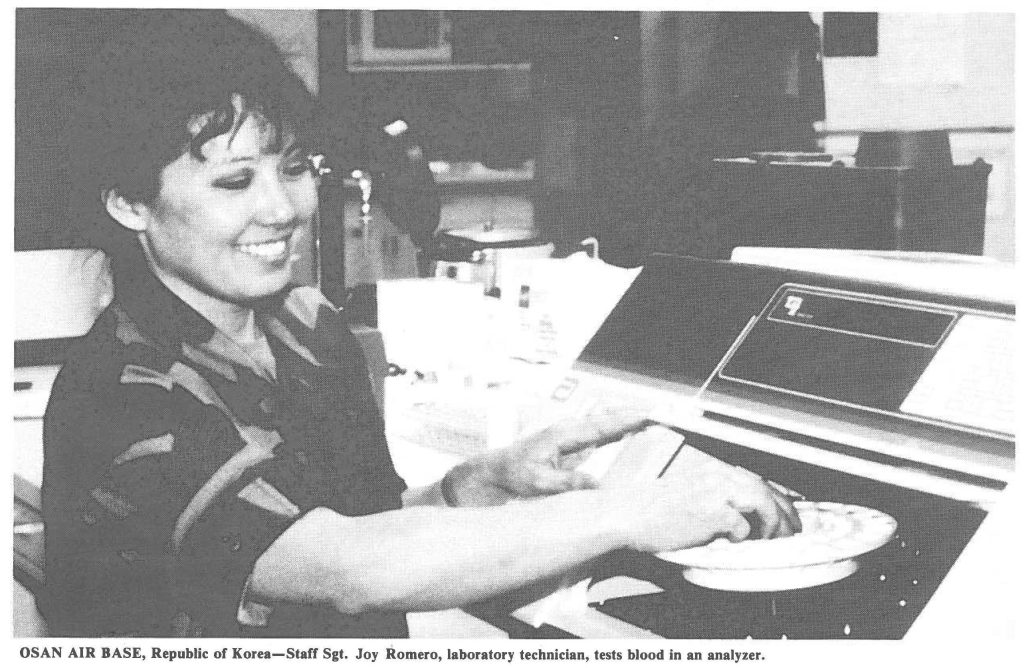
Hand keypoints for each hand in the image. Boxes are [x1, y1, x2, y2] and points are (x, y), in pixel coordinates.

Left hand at [443, 405, 649, 506]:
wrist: (492, 473)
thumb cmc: (511, 474)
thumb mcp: (537, 482)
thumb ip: (567, 483)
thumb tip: (597, 486)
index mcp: (563, 435)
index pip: (601, 425)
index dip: (625, 420)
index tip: (647, 414)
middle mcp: (569, 432)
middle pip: (606, 420)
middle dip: (631, 415)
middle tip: (659, 412)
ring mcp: (570, 439)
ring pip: (603, 426)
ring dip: (625, 422)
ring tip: (651, 418)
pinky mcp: (570, 448)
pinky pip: (597, 438)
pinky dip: (614, 433)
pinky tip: (627, 434)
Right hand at [607, 462, 801, 551]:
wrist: (626, 514)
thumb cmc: (648, 509)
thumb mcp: (685, 493)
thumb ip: (712, 496)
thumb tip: (741, 516)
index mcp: (710, 470)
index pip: (755, 480)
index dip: (776, 498)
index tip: (785, 514)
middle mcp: (715, 476)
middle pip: (763, 489)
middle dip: (783, 512)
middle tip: (791, 531)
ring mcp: (714, 492)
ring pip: (760, 502)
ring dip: (770, 524)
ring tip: (770, 540)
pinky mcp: (710, 512)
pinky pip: (740, 526)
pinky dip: (742, 536)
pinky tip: (732, 542)